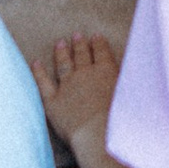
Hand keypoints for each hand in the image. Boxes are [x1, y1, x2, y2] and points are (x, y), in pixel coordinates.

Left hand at [32, 31, 122, 146]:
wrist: (98, 132)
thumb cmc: (120, 118)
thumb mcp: (130, 95)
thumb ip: (128, 83)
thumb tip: (132, 75)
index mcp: (106, 71)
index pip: (102, 53)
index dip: (99, 44)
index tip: (96, 36)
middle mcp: (86, 74)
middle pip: (82, 56)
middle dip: (79, 45)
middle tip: (76, 35)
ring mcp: (68, 86)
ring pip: (64, 65)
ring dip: (62, 53)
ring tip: (60, 43)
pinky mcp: (53, 101)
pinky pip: (43, 84)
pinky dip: (39, 72)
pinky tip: (36, 63)